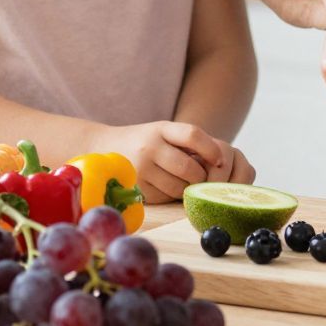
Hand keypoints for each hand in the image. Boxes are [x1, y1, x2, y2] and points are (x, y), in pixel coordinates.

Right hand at [110, 121, 253, 201]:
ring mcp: (141, 169)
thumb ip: (189, 142)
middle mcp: (150, 147)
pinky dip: (172, 195)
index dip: (211, 149)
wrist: (104, 147)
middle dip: (201, 176)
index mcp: (162, 129)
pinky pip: (165, 197)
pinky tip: (168, 187)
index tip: (220, 159)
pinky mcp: (136, 188)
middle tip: (203, 178)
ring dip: (188, 188)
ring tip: (185, 182)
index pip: (192, 135)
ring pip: (179, 187)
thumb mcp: (165, 132)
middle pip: (189, 168)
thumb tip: (221, 163)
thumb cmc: (146, 141)